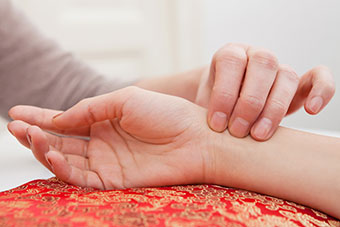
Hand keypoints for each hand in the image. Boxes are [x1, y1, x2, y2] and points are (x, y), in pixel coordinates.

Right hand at [8, 87, 213, 189]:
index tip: (16, 111)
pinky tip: (50, 153)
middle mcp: (103, 143)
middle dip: (35, 134)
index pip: (66, 120)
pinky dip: (62, 168)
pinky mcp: (113, 181)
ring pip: (66, 160)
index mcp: (105, 121)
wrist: (195, 138)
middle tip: (15, 126)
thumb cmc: (166, 113)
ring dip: (44, 149)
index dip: (40, 116)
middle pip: (61, 141)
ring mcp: (107, 163)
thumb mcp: (125, 100)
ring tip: (29, 136)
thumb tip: (58, 119)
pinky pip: (81, 178)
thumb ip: (90, 109)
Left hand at [195, 43, 334, 140]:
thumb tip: (192, 129)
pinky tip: (311, 109)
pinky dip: (321, 90)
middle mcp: (255, 56)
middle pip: (262, 66)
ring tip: (259, 135)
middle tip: (236, 132)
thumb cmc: (213, 106)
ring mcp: (278, 68)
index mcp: (230, 54)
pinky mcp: (296, 83)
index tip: (216, 124)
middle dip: (249, 103)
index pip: (231, 62)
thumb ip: (201, 109)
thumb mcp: (202, 105)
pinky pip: (317, 77)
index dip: (224, 93)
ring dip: (274, 108)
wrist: (227, 105)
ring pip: (286, 76)